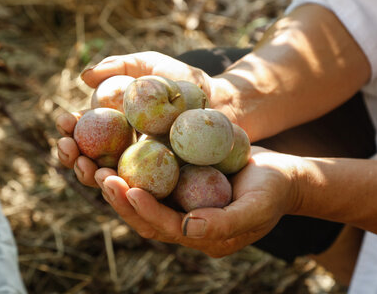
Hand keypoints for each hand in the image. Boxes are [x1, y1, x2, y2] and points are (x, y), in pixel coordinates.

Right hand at [55, 51, 216, 185]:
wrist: (220, 100)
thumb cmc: (182, 79)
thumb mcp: (148, 64)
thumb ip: (118, 66)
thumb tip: (84, 77)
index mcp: (112, 124)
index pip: (82, 131)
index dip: (68, 129)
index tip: (63, 121)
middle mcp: (120, 148)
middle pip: (87, 159)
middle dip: (71, 157)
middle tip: (69, 149)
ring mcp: (139, 168)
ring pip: (107, 178)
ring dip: (90, 176)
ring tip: (87, 168)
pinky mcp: (159, 183)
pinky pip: (138, 188)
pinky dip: (124, 188)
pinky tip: (116, 183)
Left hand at [93, 146, 299, 257]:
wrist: (282, 174)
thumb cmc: (273, 191)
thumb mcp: (257, 208)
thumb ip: (225, 223)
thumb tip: (188, 229)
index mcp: (197, 235)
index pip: (163, 226)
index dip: (143, 209)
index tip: (127, 189)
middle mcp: (182, 220)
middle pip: (142, 212)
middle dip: (118, 195)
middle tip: (97, 173)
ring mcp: (179, 199)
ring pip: (141, 192)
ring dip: (117, 178)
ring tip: (94, 161)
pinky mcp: (179, 178)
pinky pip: (151, 171)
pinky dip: (132, 160)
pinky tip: (116, 141)